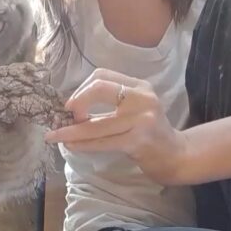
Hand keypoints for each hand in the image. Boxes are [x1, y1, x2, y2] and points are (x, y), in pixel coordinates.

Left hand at [44, 69, 188, 185]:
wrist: (175, 155)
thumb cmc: (150, 132)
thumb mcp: (136, 108)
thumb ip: (112, 102)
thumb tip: (72, 106)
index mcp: (140, 86)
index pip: (102, 75)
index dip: (82, 88)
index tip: (72, 105)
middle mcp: (142, 98)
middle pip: (99, 88)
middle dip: (76, 102)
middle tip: (66, 117)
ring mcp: (141, 119)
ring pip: (96, 123)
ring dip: (70, 131)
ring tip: (54, 136)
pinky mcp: (137, 141)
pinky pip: (101, 142)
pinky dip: (82, 144)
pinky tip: (71, 146)